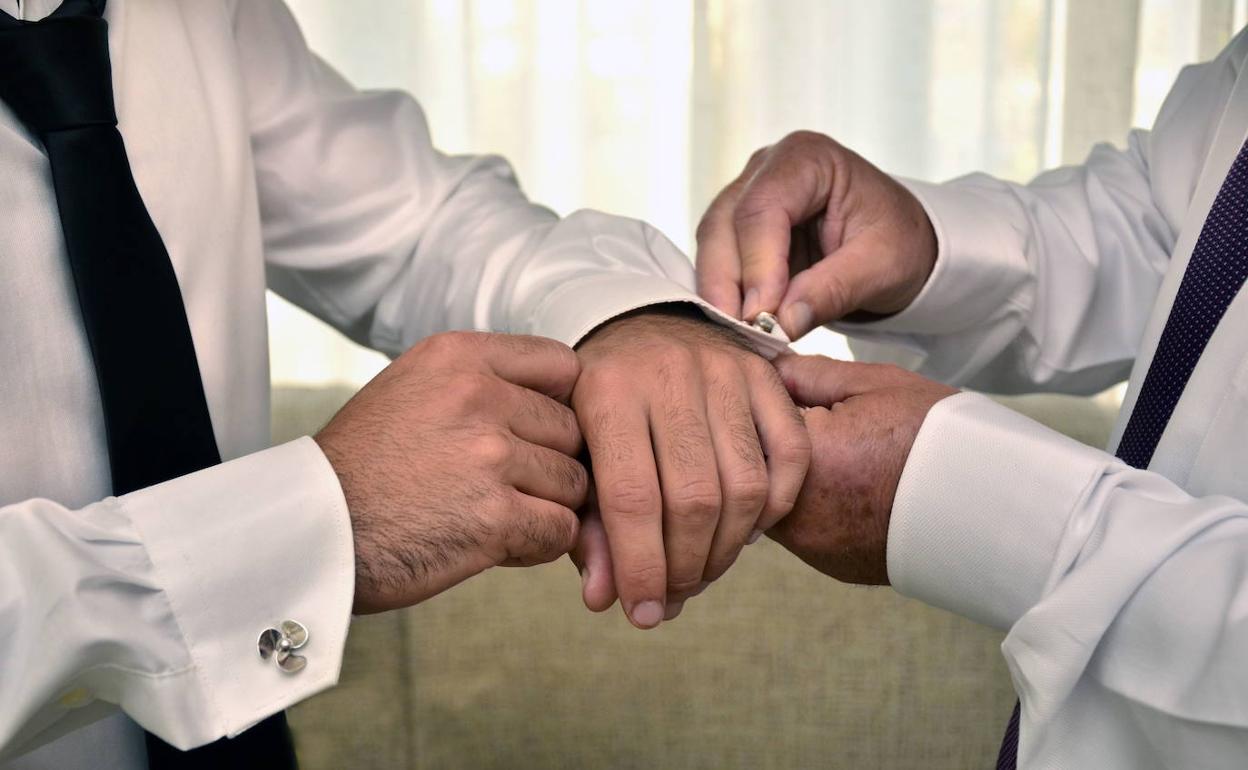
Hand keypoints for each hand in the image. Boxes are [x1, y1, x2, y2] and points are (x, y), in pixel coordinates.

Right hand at [315, 332, 588, 613]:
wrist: (309, 533)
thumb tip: (561, 401)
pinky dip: (539, 545)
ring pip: (574, 483)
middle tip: (507, 489)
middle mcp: (478, 396)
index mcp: (458, 357)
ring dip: (547, 507)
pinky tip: (499, 545)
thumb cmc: (361, 469)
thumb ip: (481, 384)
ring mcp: (489, 456)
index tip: (536, 434)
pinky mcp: (495, 517)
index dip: (559, 406)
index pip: (562, 365)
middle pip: (572, 430)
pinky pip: (561, 530)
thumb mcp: (412, 390)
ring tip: (495, 517)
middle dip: (551, 465)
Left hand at [571, 307, 809, 627]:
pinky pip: (790, 457)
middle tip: (673, 596)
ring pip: (745, 485)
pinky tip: (744, 529)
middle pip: (694, 499)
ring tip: (702, 570)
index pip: (632, 498)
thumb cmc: (597, 403)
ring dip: (727, 549)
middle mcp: (668, 374)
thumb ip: (588, 528)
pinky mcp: (765, 372)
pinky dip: (774, 508)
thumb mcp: (575, 455)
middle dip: (685, 566)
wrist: (635, 324)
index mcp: (606, 392)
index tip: (641, 614)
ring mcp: (724, 369)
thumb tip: (605, 600)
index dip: (640, 568)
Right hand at [695, 130, 936, 338]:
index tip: (763, 317)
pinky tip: (738, 325)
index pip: (763, 208)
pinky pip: (717, 260)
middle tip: (742, 334)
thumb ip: (833, 290)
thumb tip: (782, 323)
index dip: (757, 265)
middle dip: (727, 284)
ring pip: (712, 244)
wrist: (896, 242)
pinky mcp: (737, 227)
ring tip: (740, 336)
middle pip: (724, 224)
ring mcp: (746, 195)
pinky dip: (724, 294)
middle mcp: (766, 169)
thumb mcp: (882, 267)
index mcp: (808, 158)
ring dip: (719, 293)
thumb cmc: (897, 241)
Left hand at [768, 354, 956, 583]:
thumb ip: (807, 374)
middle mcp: (796, 509)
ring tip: (827, 455)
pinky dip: (805, 507)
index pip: (745, 420)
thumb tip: (765, 367)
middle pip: (746, 470)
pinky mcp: (826, 562)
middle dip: (760, 444)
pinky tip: (839, 486)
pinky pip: (796, 528)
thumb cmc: (938, 438)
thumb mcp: (874, 384)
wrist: (990, 507)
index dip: (759, 402)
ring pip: (766, 502)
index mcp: (804, 456)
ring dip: (777, 478)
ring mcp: (810, 543)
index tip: (779, 392)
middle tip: (800, 424)